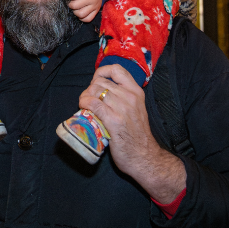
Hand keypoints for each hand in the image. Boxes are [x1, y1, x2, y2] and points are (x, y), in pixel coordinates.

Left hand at [67, 0, 103, 22]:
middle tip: (70, 0)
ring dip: (75, 11)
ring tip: (75, 7)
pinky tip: (80, 12)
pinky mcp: (96, 11)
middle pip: (74, 6)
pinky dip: (82, 17)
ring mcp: (94, 6)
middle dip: (69, 3)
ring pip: (81, 14)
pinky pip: (88, 19)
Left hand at [80, 65, 185, 204]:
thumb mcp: (136, 110)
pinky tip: (83, 108)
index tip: (95, 81)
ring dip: (85, 96)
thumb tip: (102, 92)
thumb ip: (124, 98)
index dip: (101, 72)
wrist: (144, 157)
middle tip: (88, 100)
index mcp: (137, 92)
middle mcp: (130, 97)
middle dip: (89, 88)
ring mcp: (122, 108)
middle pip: (101, 82)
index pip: (117, 70)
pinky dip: (84, 103)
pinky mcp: (113, 121)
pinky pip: (94, 104)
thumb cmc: (137, 135)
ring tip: (85, 105)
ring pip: (95, 91)